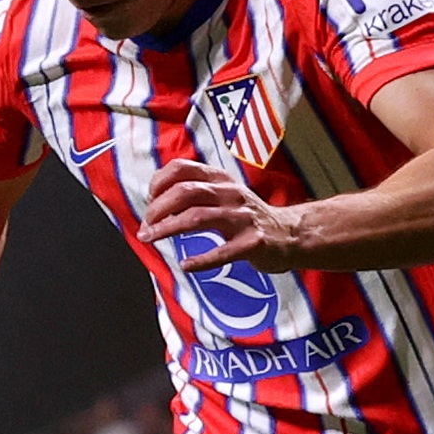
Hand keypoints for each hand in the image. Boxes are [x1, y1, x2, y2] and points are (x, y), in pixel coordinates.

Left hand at [136, 158, 307, 270]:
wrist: (288, 234)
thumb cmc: (247, 217)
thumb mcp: (223, 195)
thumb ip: (195, 193)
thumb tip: (155, 202)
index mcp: (220, 179)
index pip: (182, 168)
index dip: (158, 183)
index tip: (149, 202)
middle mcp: (230, 193)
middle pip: (185, 191)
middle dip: (158, 209)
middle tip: (145, 226)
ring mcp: (242, 217)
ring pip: (197, 217)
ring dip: (168, 229)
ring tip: (151, 239)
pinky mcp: (252, 242)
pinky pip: (222, 251)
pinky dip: (200, 260)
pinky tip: (185, 265)